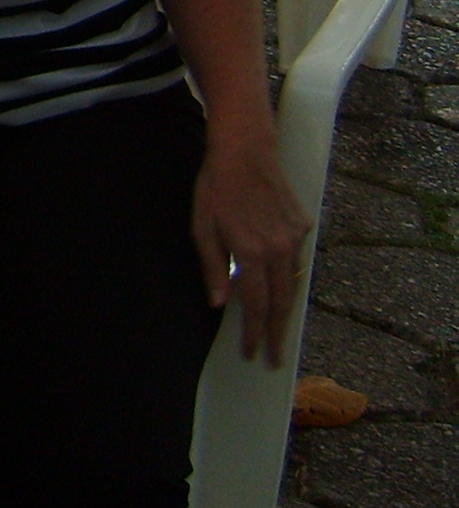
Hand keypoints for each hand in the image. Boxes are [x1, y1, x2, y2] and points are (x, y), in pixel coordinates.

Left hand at [193, 124, 310, 366]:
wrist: (245, 150)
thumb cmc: (215, 187)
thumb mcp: (202, 227)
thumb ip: (212, 268)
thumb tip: (219, 304)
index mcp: (252, 252)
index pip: (257, 305)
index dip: (257, 333)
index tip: (256, 354)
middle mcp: (280, 248)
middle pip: (282, 301)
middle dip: (279, 333)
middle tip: (277, 357)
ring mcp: (295, 236)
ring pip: (293, 280)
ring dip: (286, 306)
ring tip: (279, 328)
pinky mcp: (303, 223)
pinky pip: (296, 254)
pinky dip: (287, 270)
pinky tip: (277, 276)